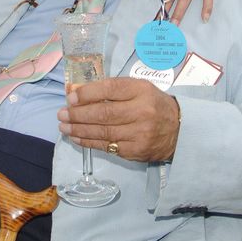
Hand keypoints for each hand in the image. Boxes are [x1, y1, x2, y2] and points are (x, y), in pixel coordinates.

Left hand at [58, 77, 179, 161]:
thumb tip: (80, 93)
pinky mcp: (135, 150)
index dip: (88, 93)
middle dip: (78, 114)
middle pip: (104, 113)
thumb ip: (113, 90)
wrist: (179, 130)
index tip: (71, 97)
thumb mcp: (139, 89)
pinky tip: (76, 137)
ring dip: (78, 129)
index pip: (110, 89)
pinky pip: (107, 146)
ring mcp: (139, 133)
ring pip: (103, 132)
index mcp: (142, 91)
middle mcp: (142, 112)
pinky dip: (88, 142)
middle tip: (62, 113)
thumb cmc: (154, 105)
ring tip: (63, 126)